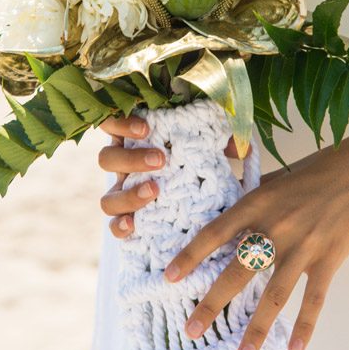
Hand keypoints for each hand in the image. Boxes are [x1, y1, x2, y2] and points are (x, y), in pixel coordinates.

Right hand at [97, 115, 247, 238]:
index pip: (113, 124)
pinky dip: (120, 226)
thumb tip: (241, 148)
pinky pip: (114, 227)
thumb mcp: (209, 149)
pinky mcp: (128, 222)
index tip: (147, 127)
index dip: (121, 123)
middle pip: (107, 160)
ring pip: (107, 198)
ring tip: (155, 191)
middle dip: (131, 159)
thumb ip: (221, 142)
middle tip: (161, 160)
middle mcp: (123, 170)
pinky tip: (134, 225)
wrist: (198, 203)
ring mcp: (122, 197)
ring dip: (128, 195)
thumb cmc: (198, 165)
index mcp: (134, 142)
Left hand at [163, 144, 348, 349]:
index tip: (169, 277)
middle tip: (192, 328)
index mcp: (259, 201)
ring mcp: (304, 245)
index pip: (215, 232)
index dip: (190, 255)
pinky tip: (296, 349)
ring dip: (256, 328)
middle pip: (237, 270)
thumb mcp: (281, 173)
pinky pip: (314, 299)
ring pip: (273, 294)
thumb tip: (227, 183)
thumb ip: (253, 186)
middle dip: (212, 303)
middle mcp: (276, 226)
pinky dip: (305, 326)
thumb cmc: (325, 167)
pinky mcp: (331, 258)